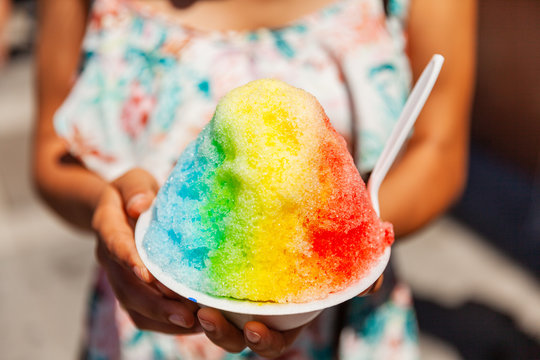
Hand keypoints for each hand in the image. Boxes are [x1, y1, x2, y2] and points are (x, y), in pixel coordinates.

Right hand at [92, 168, 201, 334]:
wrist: (118, 207)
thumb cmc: (133, 192)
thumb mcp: (133, 181)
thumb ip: (136, 189)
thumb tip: (140, 204)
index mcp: (108, 226)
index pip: (116, 243)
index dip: (129, 259)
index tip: (147, 275)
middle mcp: (109, 256)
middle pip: (126, 285)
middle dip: (154, 301)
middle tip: (184, 314)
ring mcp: (118, 276)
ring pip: (132, 303)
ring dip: (161, 317)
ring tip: (191, 323)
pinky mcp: (129, 288)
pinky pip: (140, 312)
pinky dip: (162, 322)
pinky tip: (189, 325)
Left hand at [195, 274, 384, 356]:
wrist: (305, 234)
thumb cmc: (327, 257)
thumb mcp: (346, 265)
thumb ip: (361, 278)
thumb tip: (373, 286)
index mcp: (283, 324)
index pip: (269, 345)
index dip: (262, 343)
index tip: (255, 329)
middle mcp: (255, 316)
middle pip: (232, 337)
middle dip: (219, 334)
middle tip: (207, 316)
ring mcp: (235, 300)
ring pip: (211, 315)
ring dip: (196, 313)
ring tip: (185, 296)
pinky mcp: (220, 278)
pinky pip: (201, 287)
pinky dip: (187, 284)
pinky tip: (177, 269)